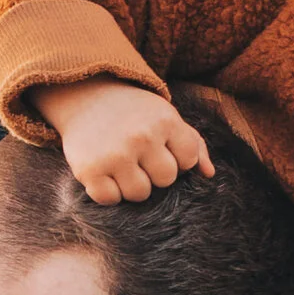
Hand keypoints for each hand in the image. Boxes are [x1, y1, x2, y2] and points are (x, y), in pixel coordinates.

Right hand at [37, 78, 213, 203]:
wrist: (85, 95)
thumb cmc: (133, 112)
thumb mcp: (166, 117)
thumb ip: (193, 144)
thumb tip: (209, 174)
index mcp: (165, 121)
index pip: (188, 160)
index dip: (177, 158)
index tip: (161, 148)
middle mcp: (141, 136)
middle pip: (165, 180)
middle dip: (155, 173)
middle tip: (139, 157)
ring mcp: (115, 154)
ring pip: (139, 193)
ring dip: (132, 184)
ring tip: (123, 165)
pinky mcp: (89, 169)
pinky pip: (109, 199)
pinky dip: (107, 192)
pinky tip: (105, 173)